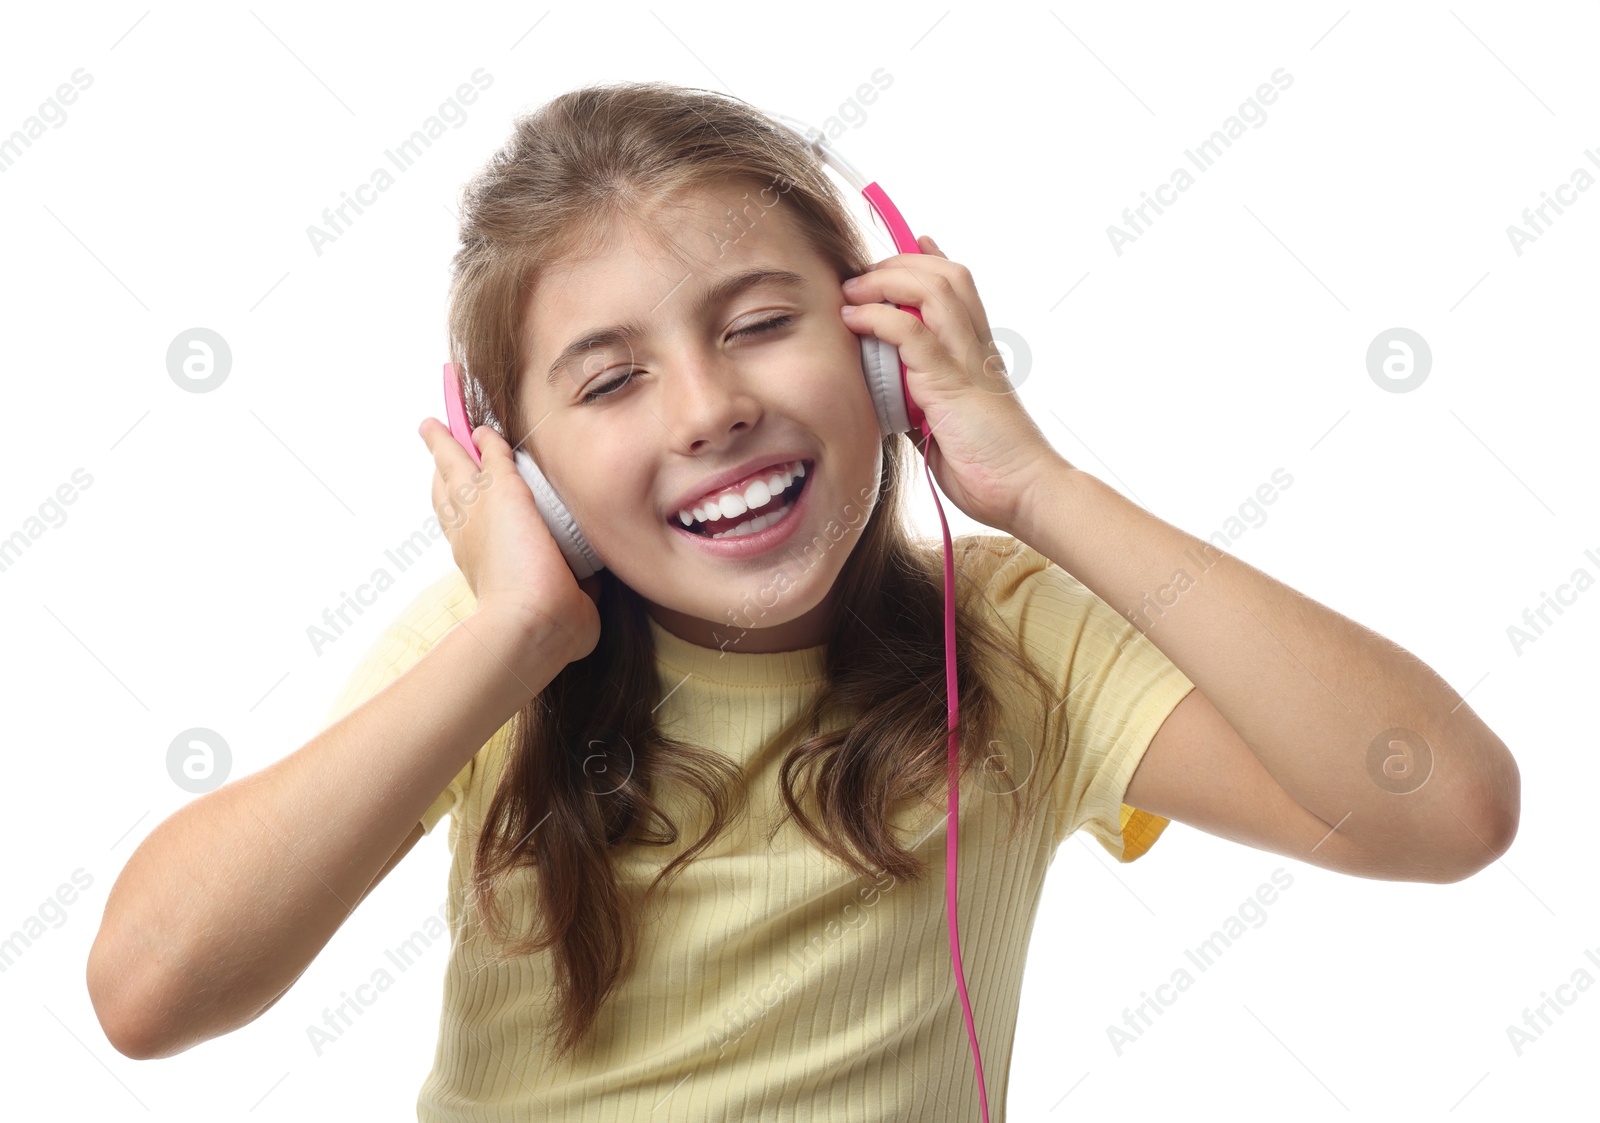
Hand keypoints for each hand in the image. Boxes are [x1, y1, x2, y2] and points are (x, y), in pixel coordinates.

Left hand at [418, 418, 600, 664]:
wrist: (536, 624)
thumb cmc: (515, 561)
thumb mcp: (502, 495)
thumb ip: (495, 462)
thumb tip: (483, 434)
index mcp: (469, 510)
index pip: (449, 464)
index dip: (443, 441)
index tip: (431, 421)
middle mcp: (479, 532)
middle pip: (455, 492)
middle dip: (447, 465)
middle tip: (438, 439)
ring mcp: (503, 556)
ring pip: (477, 519)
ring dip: (473, 495)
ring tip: (471, 479)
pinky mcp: (537, 577)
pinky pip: (520, 542)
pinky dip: (522, 526)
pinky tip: (536, 524)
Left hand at [839, 235, 1065, 534]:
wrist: (1023, 490)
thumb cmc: (988, 466)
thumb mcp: (942, 426)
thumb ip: (920, 402)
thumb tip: (891, 397)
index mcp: (977, 353)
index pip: (959, 287)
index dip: (932, 258)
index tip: (910, 242)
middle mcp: (975, 346)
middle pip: (946, 274)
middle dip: (899, 263)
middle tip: (860, 277)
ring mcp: (965, 360)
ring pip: (933, 289)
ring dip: (885, 281)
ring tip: (853, 291)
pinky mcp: (951, 382)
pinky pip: (912, 333)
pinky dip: (878, 318)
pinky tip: (854, 319)